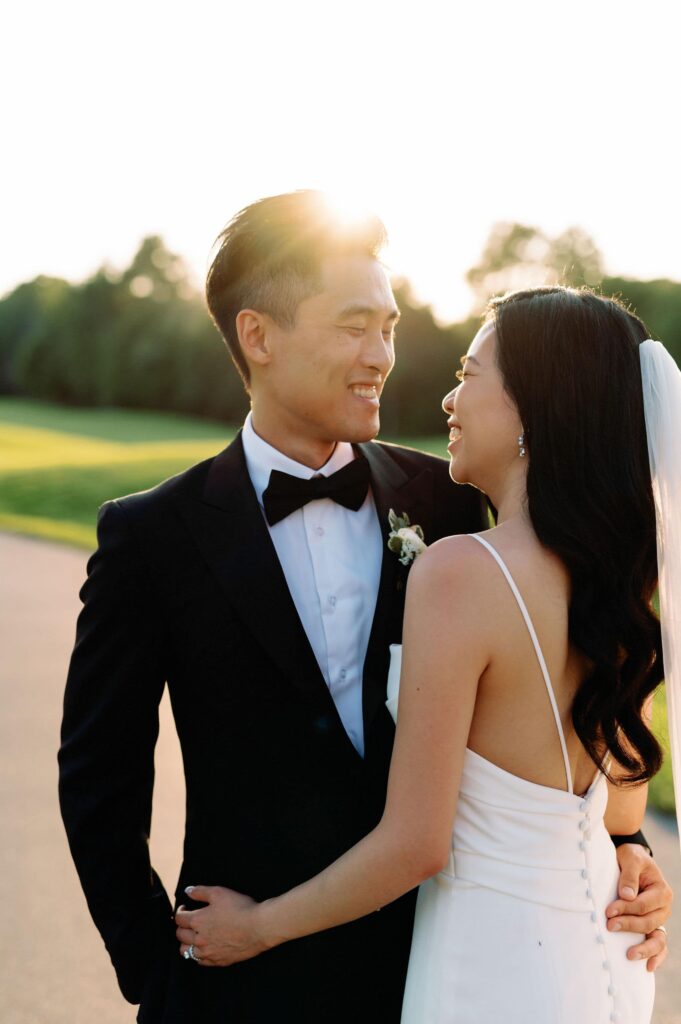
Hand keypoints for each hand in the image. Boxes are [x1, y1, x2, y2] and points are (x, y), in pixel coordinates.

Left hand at [175, 885, 269, 966]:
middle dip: (181, 927)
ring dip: (186, 943)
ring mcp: (208, 952)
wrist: (259, 927)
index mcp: (197, 921)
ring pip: (186, 951)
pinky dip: (198, 954)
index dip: (180, 911)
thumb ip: (201, 891)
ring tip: (193, 936)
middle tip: (188, 921)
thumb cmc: (240, 908)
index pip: (179, 918)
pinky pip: (200, 962)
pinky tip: (204, 947)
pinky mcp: (218, 961)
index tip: (185, 908)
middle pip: (180, 935)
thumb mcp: (219, 893)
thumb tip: (188, 891)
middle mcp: (199, 939)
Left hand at [605, 844, 672, 970]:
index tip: (608, 911)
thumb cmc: (631, 858)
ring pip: (657, 939)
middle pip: (648, 923)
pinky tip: (648, 967)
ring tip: (629, 955)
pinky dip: (656, 957)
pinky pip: (659, 945)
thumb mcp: (630, 859)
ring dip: (644, 948)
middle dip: (628, 926)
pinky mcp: (653, 927)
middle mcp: (664, 908)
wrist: (632, 861)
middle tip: (609, 926)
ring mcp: (660, 920)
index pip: (643, 904)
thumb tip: (627, 896)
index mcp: (661, 891)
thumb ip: (629, 875)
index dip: (626, 909)